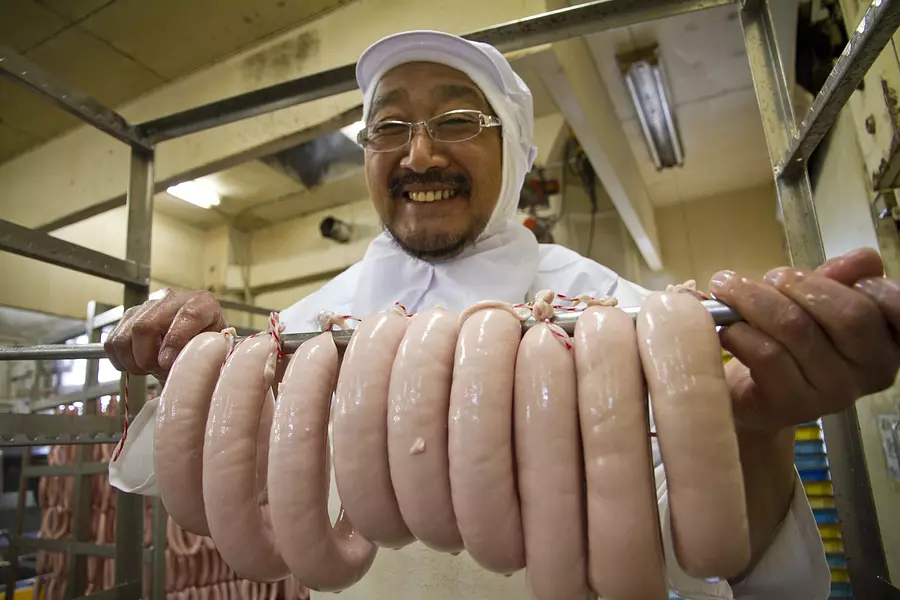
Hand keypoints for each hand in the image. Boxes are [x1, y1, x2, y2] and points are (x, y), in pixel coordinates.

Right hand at [104, 290, 226, 379]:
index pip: (187, 315)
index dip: (175, 341)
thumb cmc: (207, 347)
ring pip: (124, 337)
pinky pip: (112, 343)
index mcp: (202, 303)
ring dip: (133, 361)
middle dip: (147, 357)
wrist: (197, 342)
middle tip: (158, 371)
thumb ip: (202, 354)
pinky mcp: (128, 318)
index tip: (168, 363)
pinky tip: (138, 365)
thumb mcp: (214, 350)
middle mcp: (173, 300)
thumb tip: (182, 367)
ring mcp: (147, 307)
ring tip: (150, 369)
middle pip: (145, 326)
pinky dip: (121, 361)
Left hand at [709, 248, 899, 432]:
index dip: (873, 286)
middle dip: (799, 284)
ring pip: (797, 329)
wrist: (752, 393)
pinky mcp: (792, 405)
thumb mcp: (816, 302)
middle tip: (769, 277)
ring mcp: (834, 392)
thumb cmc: (790, 340)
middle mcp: (872, 370)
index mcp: (888, 340)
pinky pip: (767, 355)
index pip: (899, 308)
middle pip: (848, 314)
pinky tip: (728, 327)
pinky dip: (741, 332)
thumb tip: (862, 260)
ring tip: (728, 289)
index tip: (836, 275)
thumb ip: (840, 279)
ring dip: (755, 299)